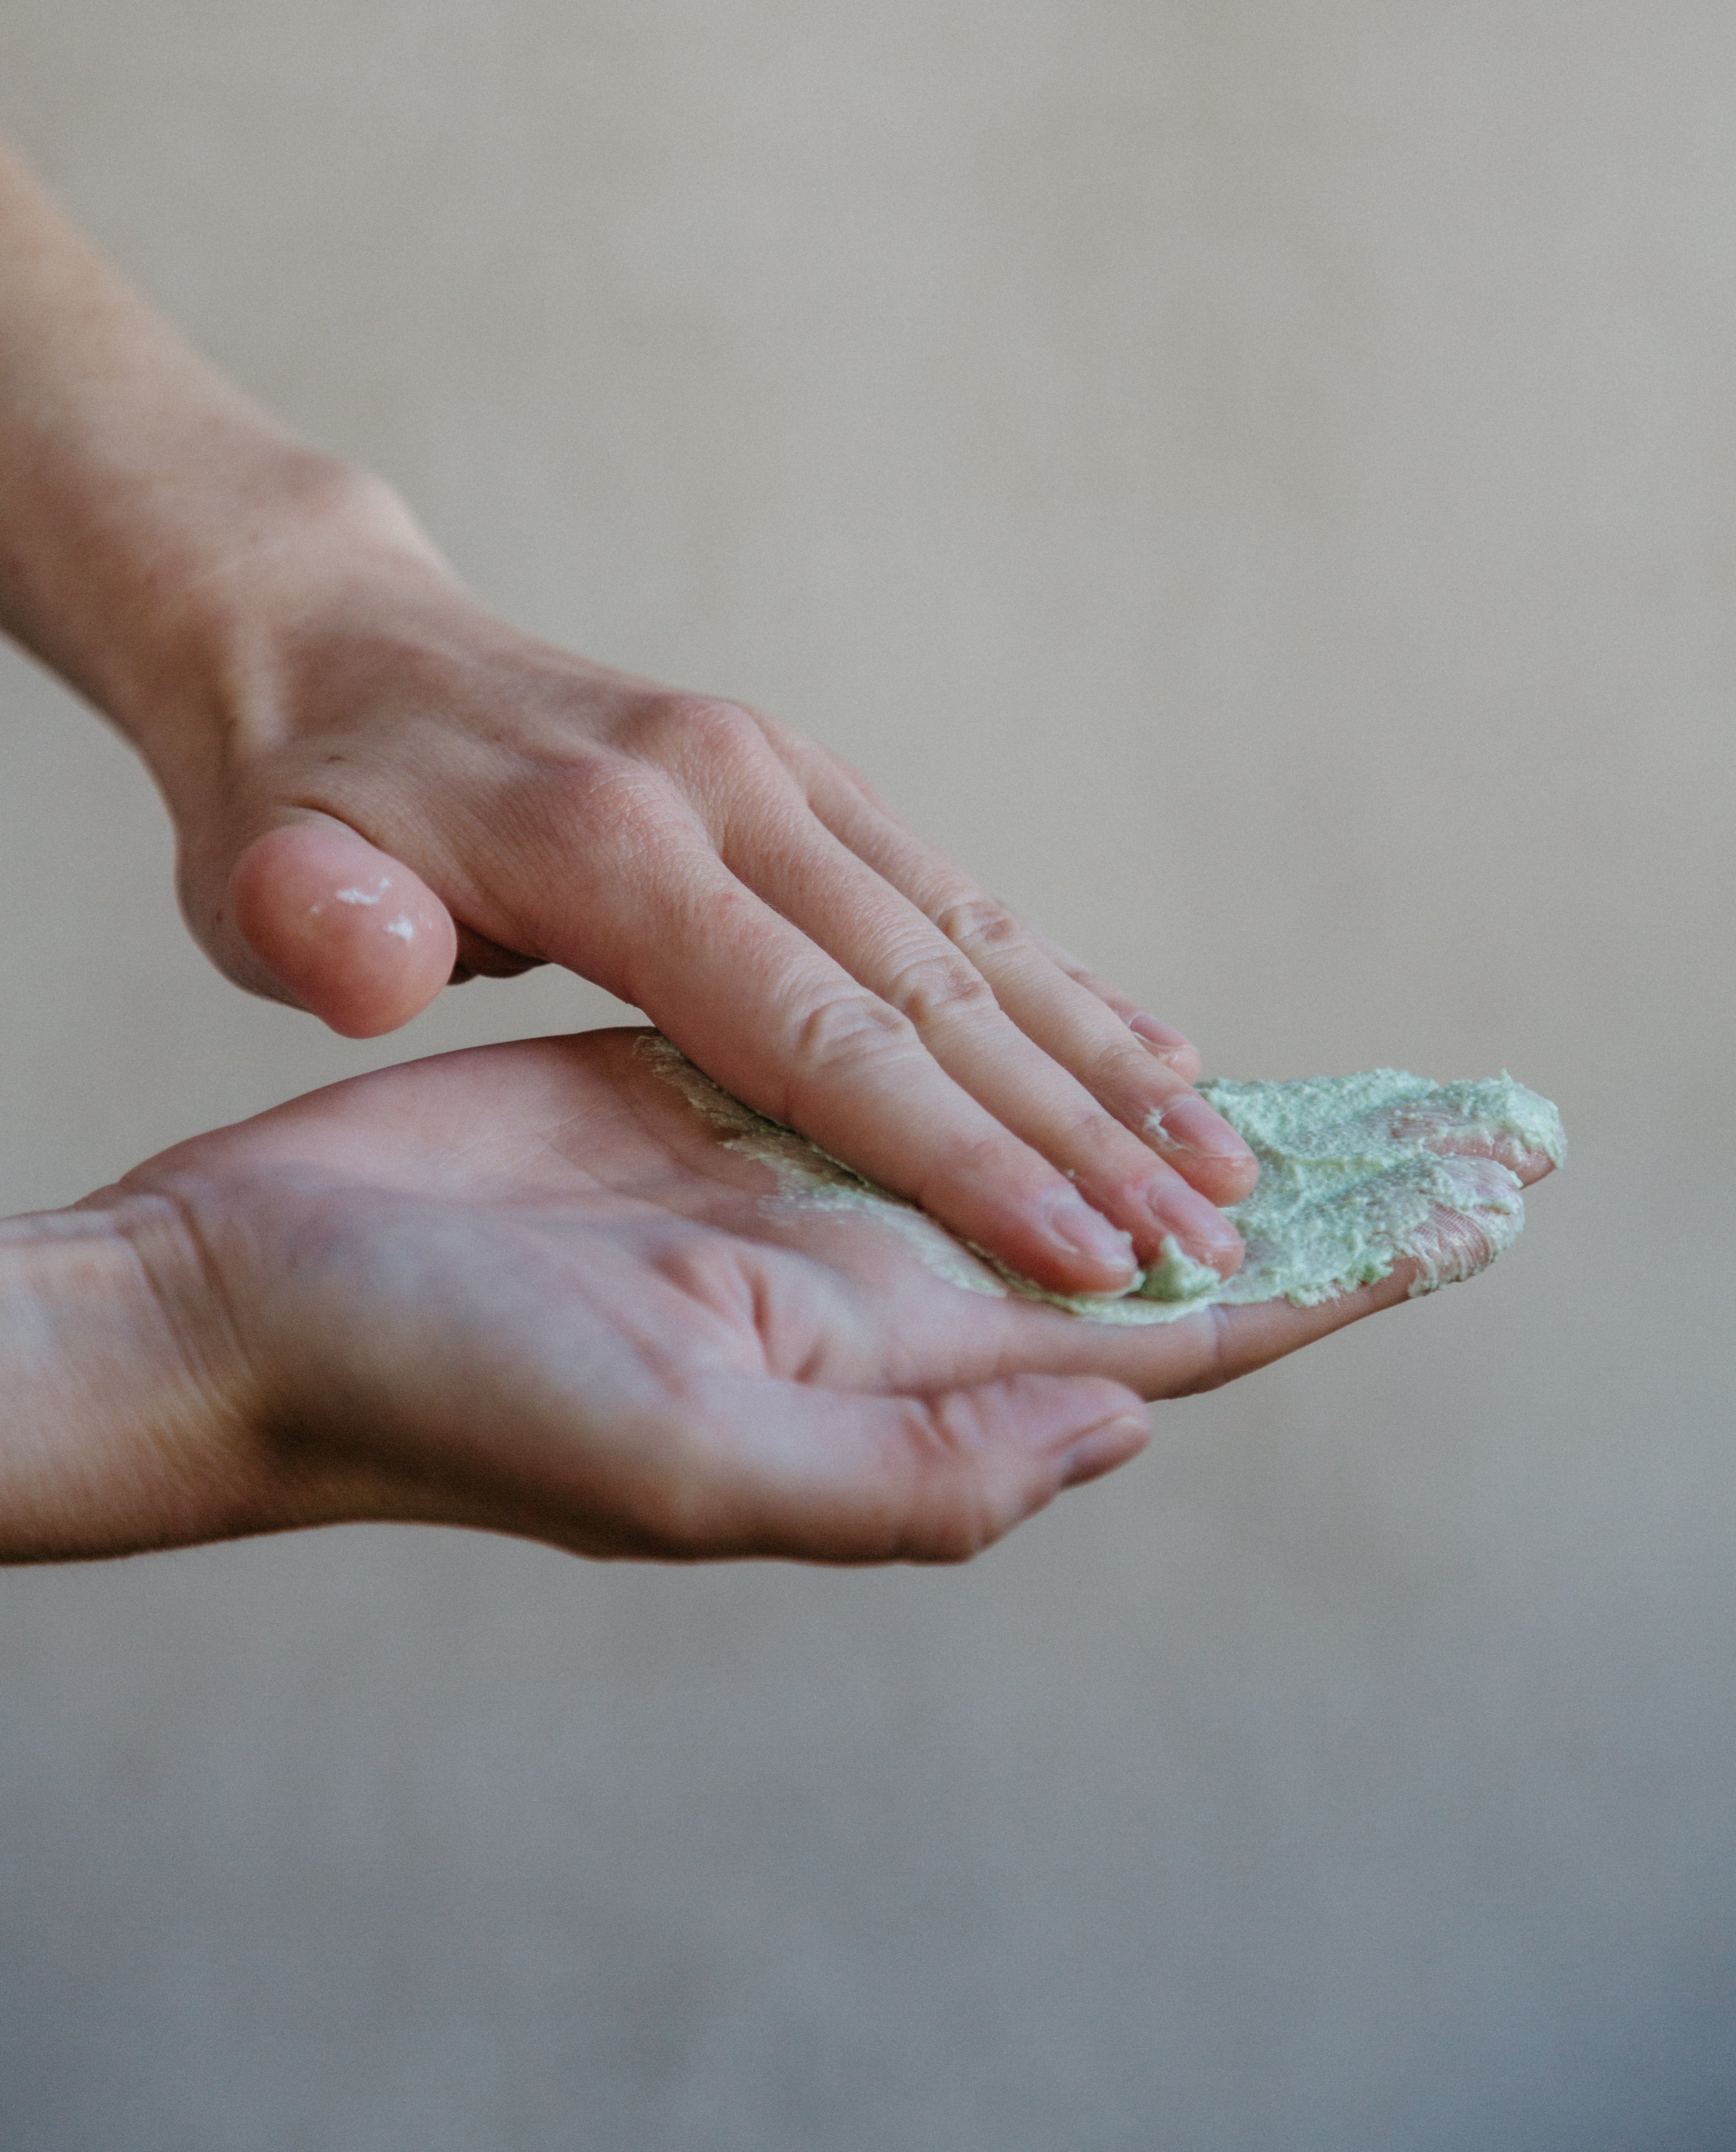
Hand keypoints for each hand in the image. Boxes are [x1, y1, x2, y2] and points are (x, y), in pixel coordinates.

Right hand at [0, 1029, 1552, 1565]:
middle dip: (1268, 1198)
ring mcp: (803, 1191)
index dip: (1311, 1291)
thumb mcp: (691, 1469)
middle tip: (1430, 1144)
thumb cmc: (451, 1396)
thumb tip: (1124, 1412)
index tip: (1456, 1228)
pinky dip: (1000, 1043)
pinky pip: (906, 1066)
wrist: (269, 1298)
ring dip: (1148, 1117)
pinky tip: (1068, 1022)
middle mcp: (871, 1289)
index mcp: (890, 1373)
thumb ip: (915, 1474)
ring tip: (1278, 1086)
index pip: (1154, 1342)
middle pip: (1119, 1240)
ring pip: (1025, 1145)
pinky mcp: (722, 1096)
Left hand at [161, 471, 1257, 1300]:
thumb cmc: (288, 808)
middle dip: (1084, 1129)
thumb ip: (317, 929)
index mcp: (615, 851)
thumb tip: (373, 957)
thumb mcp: (256, 879)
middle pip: (936, 989)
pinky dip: (1053, 976)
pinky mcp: (794, 775)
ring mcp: (774, 772)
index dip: (963, 1160)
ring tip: (1222, 1153)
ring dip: (1103, 1054)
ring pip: (975, 934)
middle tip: (1215, 1238)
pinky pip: (948, 890)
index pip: (824, 1036)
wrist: (324, 646)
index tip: (1089, 1262)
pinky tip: (1141, 1042)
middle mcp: (726, 792)